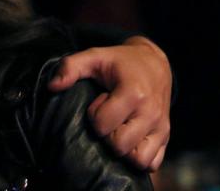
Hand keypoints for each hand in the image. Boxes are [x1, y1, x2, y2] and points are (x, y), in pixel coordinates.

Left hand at [49, 35, 171, 170]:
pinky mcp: (166, 137)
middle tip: (108, 117)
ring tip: (119, 129)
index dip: (94, 115)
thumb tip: (52, 87)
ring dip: (123, 150)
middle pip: (119, 146)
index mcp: (133, 94)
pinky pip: (153, 163)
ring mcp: (161, 128)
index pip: (103, 124)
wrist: (154, 64)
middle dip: (106, 135)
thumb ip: (70, 67)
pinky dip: (139, 158)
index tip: (99, 101)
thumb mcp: (94, 56)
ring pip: (139, 160)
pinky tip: (130, 140)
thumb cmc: (121, 62)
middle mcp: (150, 114)